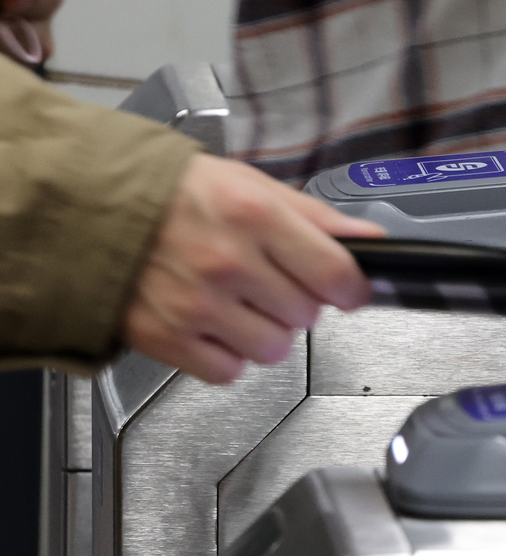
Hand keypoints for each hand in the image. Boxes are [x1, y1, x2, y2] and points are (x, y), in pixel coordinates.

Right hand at [123, 155, 387, 383]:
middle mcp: (226, 261)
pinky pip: (227, 371)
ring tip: (238, 302)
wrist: (85, 206)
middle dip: (296, 301)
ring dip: (264, 332)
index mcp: (252, 215)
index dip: (352, 288)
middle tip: (269, 282)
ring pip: (273, 348)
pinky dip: (226, 354)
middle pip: (306, 314)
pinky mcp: (165, 337)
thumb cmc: (168, 193)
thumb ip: (313, 217)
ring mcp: (195, 303)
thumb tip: (370, 240)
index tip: (349, 291)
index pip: (335, 273)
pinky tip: (212, 324)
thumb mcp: (247, 184)